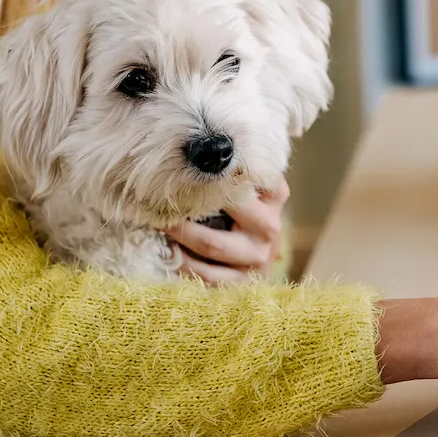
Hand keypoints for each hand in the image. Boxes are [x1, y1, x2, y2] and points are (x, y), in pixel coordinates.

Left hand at [166, 179, 288, 284]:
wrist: (259, 252)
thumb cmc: (244, 212)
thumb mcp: (247, 188)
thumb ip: (230, 174)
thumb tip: (190, 154)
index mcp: (275, 194)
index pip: (245, 176)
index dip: (213, 172)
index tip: (186, 167)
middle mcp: (270, 225)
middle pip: (228, 208)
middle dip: (192, 200)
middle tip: (163, 193)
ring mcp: (259, 256)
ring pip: (213, 244)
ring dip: (182, 234)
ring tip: (161, 223)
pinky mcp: (244, 282)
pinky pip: (208, 275)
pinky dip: (183, 264)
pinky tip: (168, 253)